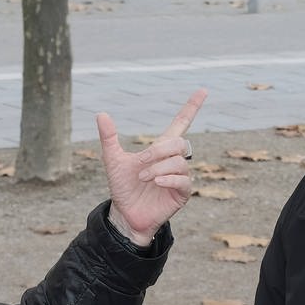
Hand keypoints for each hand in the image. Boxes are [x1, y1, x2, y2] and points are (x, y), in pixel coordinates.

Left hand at [97, 88, 208, 245]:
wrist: (125, 214)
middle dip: (159, 151)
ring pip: (179, 162)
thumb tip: (101, 114)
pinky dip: (168, 179)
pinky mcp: (182, 194)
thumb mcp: (113, 161)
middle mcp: (173, 161)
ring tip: (143, 178)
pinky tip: (155, 183)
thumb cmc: (122, 188)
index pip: (181, 124)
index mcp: (160, 150)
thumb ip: (109, 138)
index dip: (191, 107)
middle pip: (180, 142)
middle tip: (140, 162)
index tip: (203, 90)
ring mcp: (179, 177)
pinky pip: (183, 180)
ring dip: (158, 168)